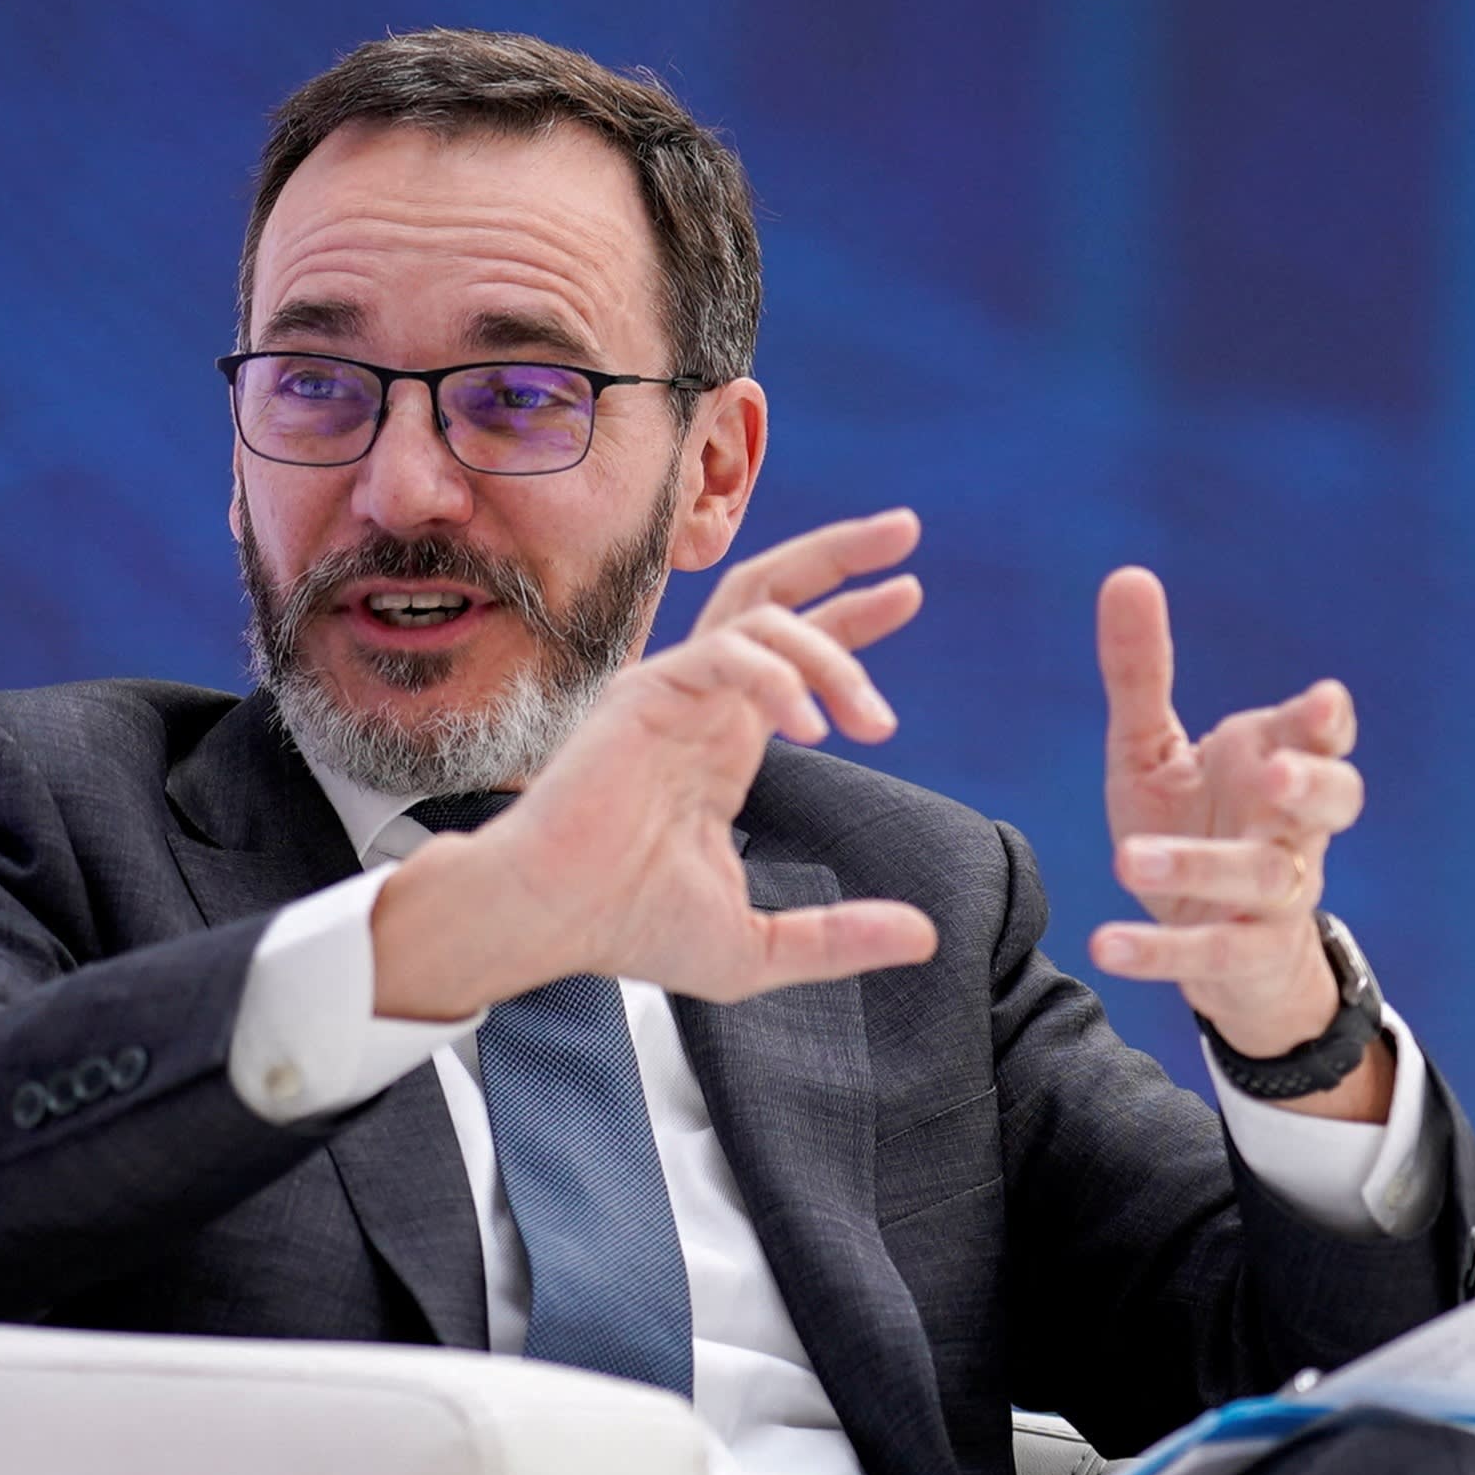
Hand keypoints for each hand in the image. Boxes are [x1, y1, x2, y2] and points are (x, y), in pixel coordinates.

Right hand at [417, 509, 937, 1008]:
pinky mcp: (644, 692)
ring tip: (876, 719)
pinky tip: (813, 727)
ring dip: (831, 648)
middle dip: (842, 553)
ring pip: (762, 616)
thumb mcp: (759, 947)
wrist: (551, 922)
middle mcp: (703, 700)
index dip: (852, 616)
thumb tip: (923, 937)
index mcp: (725, 738)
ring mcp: (672, 688)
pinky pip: (724, 653)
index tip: (908, 592)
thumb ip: (840, 936)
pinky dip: (777, 677)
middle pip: (773, 588)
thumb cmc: (628, 927)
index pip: (797, 649)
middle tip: (908, 527)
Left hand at [1089, 568, 1370, 1071]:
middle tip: (1272, 774)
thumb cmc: (1193, 824)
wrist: (1220, 947)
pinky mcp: (1245, 956)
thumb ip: (1141, 673)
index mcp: (1275, 762)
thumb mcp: (1153, 749)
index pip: (1321, 736)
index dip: (1324, 722)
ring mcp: (1277, 896)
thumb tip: (1126, 574)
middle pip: (1335, 801)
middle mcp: (1293, 828)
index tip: (1320, 703)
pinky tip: (1104, 945)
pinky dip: (1159, 954)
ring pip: (1263, 879)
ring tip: (1129, 861)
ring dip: (1200, 868)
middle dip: (1310, 785)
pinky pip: (1209, 956)